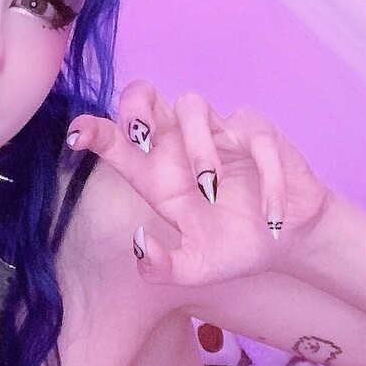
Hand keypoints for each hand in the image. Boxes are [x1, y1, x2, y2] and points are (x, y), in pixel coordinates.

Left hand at [67, 83, 331, 288]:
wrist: (288, 241)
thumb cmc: (233, 246)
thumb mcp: (195, 269)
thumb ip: (163, 267)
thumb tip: (139, 244)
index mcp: (157, 174)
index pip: (119, 142)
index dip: (96, 131)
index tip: (78, 134)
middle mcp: (181, 145)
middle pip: (145, 96)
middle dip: (136, 106)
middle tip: (140, 136)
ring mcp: (220, 131)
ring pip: (192, 106)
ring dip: (198, 148)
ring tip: (212, 191)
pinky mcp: (258, 132)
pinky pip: (254, 137)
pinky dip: (263, 179)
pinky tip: (271, 218)